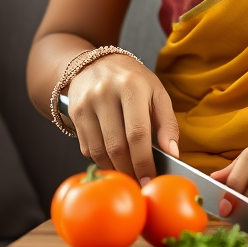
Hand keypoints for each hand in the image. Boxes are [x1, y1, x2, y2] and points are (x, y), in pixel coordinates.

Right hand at [66, 54, 179, 183]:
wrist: (96, 63)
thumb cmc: (133, 80)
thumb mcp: (156, 92)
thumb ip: (167, 123)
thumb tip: (173, 154)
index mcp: (132, 86)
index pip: (138, 133)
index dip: (143, 161)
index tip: (149, 180)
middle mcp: (106, 93)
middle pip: (117, 146)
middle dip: (129, 170)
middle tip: (139, 183)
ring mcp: (87, 103)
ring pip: (99, 150)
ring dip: (115, 169)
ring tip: (128, 175)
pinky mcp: (75, 113)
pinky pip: (87, 148)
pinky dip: (101, 160)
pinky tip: (112, 161)